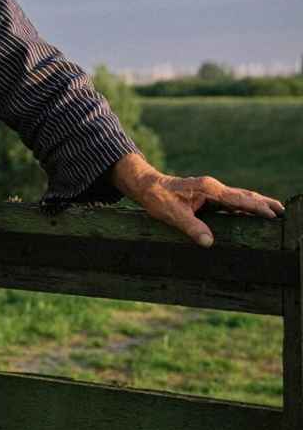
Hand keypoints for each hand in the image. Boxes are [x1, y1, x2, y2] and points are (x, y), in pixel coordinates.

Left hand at [111, 153, 283, 246]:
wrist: (147, 186)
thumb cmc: (158, 198)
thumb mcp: (172, 214)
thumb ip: (191, 227)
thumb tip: (209, 243)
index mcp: (209, 189)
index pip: (238, 199)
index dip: (255, 207)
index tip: (272, 214)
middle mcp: (213, 188)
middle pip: (244, 196)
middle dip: (264, 203)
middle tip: (283, 212)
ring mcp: (211, 191)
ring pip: (239, 197)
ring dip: (256, 204)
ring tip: (274, 211)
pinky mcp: (207, 196)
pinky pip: (230, 201)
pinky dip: (244, 206)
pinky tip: (250, 213)